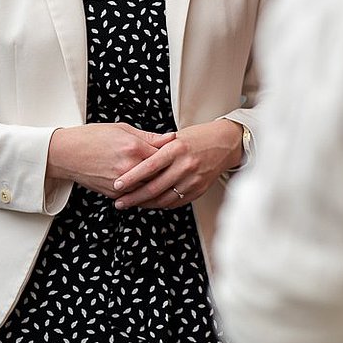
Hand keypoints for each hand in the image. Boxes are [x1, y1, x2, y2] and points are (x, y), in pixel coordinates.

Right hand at [47, 123, 175, 199]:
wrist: (67, 154)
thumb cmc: (92, 137)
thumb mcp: (121, 129)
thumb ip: (149, 136)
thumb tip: (171, 138)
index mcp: (133, 147)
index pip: (164, 155)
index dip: (174, 155)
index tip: (182, 154)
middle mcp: (129, 167)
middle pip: (161, 175)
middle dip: (172, 173)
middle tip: (183, 170)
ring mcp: (122, 183)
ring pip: (151, 190)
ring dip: (162, 187)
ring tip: (173, 183)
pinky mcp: (115, 194)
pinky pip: (138, 197)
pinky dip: (147, 195)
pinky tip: (154, 191)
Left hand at [111, 119, 243, 209]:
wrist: (225, 143)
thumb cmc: (196, 137)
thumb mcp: (175, 137)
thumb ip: (155, 148)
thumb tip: (133, 159)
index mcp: (176, 149)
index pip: (149, 167)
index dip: (131, 178)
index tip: (117, 184)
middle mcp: (185, 165)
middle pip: (154, 187)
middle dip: (134, 197)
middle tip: (119, 202)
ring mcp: (193, 179)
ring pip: (164, 198)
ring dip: (145, 204)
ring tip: (131, 204)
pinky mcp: (199, 189)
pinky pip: (176, 202)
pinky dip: (161, 205)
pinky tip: (150, 204)